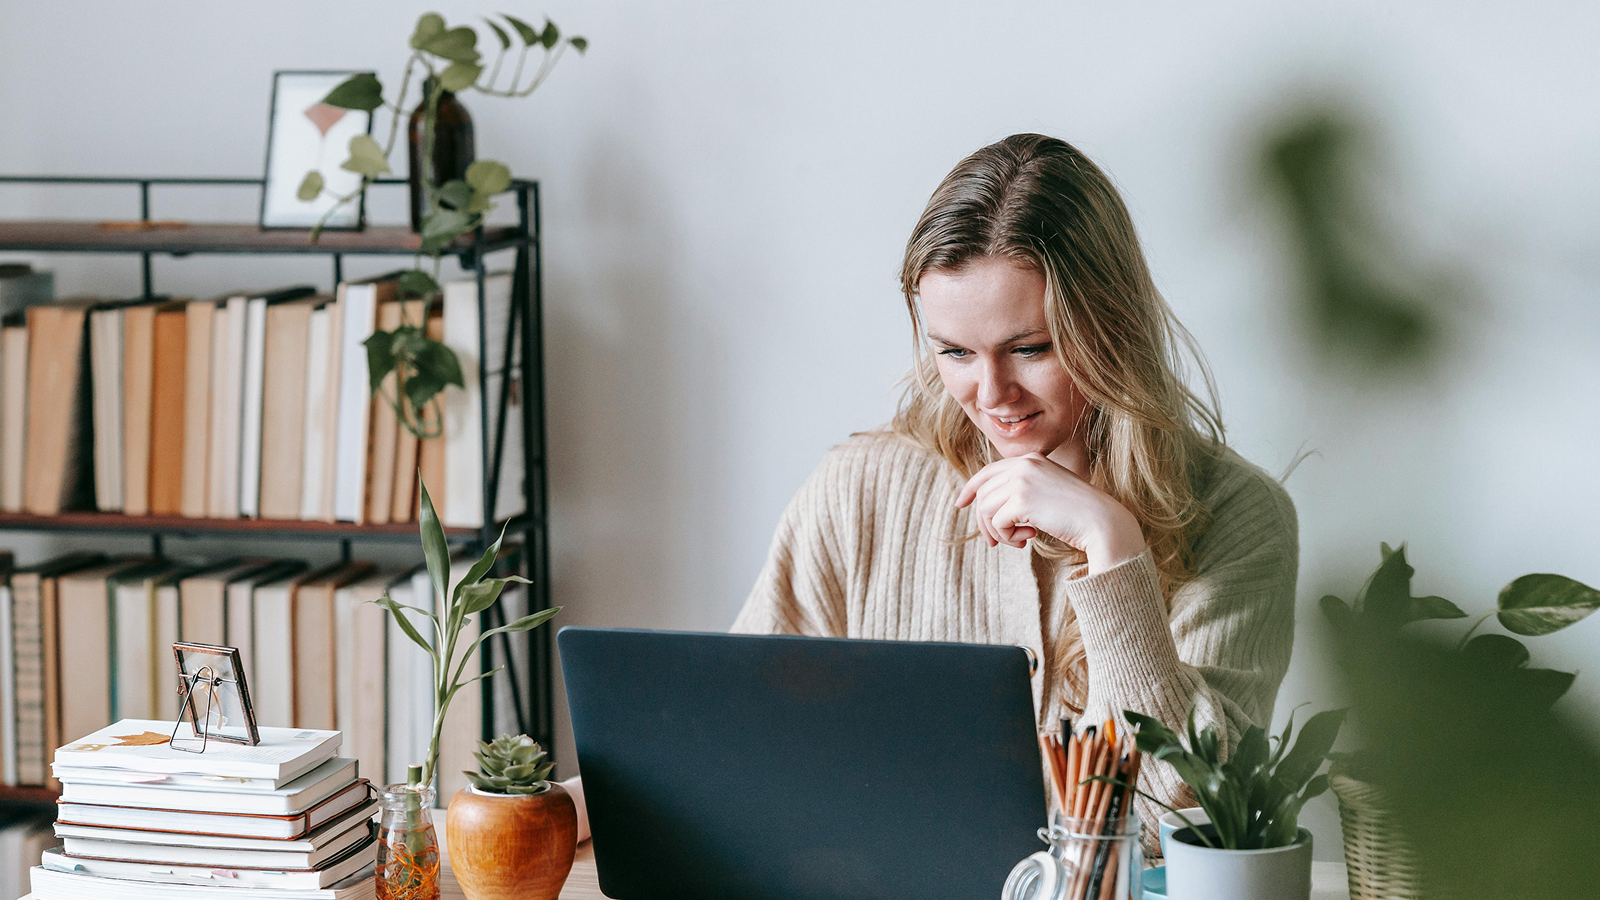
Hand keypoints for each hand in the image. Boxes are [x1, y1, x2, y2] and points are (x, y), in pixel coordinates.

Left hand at [955, 453, 1146, 572]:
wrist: (1101, 522)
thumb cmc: (1078, 513)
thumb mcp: (1048, 492)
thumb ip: (1023, 490)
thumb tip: (987, 506)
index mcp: (1031, 459)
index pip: (989, 471)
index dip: (971, 488)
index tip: (960, 503)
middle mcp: (1024, 464)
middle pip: (984, 493)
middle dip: (985, 522)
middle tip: (996, 542)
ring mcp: (1021, 480)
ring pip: (985, 509)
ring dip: (998, 531)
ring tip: (1019, 541)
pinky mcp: (1021, 500)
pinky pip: (997, 523)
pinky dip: (1007, 537)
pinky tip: (1028, 540)